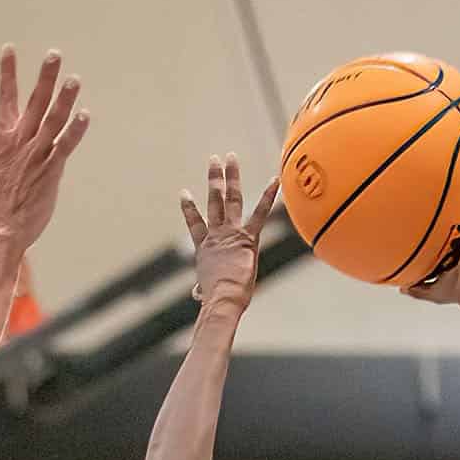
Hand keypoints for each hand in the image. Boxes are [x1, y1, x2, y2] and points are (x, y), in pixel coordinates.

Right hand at [0, 47, 89, 254]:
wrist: (0, 232)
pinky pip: (65, 146)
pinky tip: (85, 115)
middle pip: (34, 103)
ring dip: (64, 99)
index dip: (7, 73)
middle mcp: (20, 143)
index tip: (8, 49)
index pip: (5, 99)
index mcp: (2, 140)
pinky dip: (75, 131)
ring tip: (74, 78)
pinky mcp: (51, 171)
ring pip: (53, 121)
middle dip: (45, 78)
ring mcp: (36, 156)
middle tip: (54, 54)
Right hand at [180, 155, 278, 315]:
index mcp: (205, 248)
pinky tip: (275, 180)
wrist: (222, 298)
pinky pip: (260, 213)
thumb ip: (202, 289)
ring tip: (230, 158)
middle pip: (214, 201)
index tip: (184, 193)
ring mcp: (232, 233)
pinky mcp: (248, 238)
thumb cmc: (215, 301)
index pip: (194, 224)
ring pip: (231, 199)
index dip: (189, 208)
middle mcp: (217, 235)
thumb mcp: (205, 292)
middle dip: (215, 179)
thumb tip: (197, 295)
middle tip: (214, 160)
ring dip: (231, 177)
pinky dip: (268, 196)